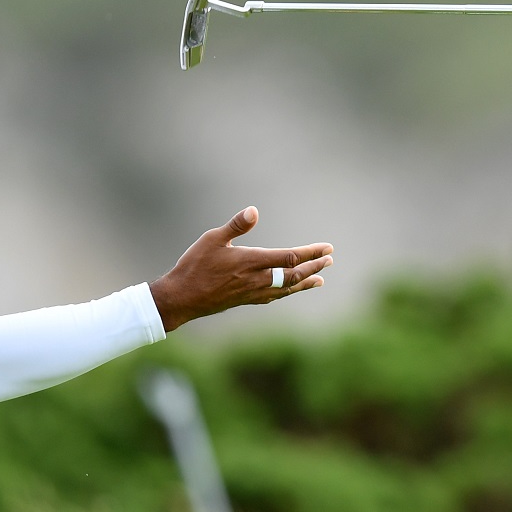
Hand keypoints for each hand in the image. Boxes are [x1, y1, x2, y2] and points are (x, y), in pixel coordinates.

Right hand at [149, 207, 333, 331]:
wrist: (181, 299)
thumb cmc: (194, 266)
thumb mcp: (212, 239)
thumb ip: (236, 226)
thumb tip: (253, 210)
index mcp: (252, 262)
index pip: (290, 257)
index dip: (311, 253)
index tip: (327, 249)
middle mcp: (257, 279)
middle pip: (294, 274)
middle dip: (314, 267)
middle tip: (329, 261)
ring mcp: (252, 292)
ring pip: (286, 288)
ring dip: (305, 282)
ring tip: (320, 280)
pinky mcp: (246, 300)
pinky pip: (274, 296)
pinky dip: (287, 292)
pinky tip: (288, 291)